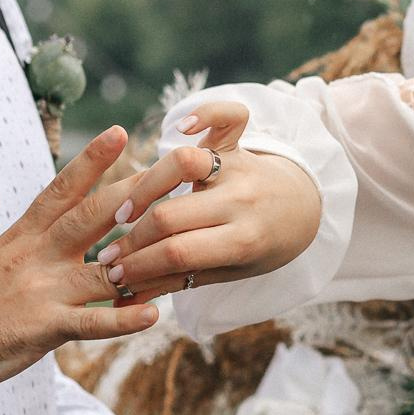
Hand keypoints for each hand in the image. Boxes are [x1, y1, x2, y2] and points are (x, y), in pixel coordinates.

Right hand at [0, 127, 156, 414]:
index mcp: (18, 238)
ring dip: (146, 254)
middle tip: (177, 167)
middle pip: (94, 216)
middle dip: (139, 190)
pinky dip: (121, 320)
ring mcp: (39, 293)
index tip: (119, 132)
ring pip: (104, 268)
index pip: (59, 190)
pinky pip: (89, 324)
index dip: (91, 161)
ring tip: (185, 236)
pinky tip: (154, 314)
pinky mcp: (40, 330)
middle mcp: (34, 258)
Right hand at [101, 99, 320, 301]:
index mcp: (244, 240)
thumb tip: (125, 301)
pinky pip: (229, 116)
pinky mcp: (238, 144)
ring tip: (126, 211)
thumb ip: (177, 281)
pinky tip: (180, 128)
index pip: (178, 253)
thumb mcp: (228, 272)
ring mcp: (239, 167)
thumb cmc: (261, 248)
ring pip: (182, 163)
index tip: (113, 275)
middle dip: (131, 239)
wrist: (304, 211)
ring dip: (144, 187)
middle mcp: (241, 200)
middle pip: (170, 214)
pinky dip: (206, 113)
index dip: (139, 266)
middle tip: (109, 253)